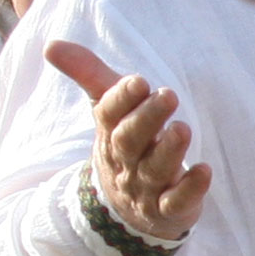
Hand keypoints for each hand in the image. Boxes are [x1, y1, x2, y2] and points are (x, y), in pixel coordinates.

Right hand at [51, 39, 209, 241]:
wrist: (125, 210)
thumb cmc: (124, 145)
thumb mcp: (107, 109)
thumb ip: (88, 74)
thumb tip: (50, 45)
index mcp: (110, 133)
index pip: (109, 114)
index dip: (121, 98)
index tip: (137, 81)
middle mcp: (125, 161)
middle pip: (130, 141)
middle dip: (147, 118)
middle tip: (168, 96)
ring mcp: (146, 188)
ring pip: (154, 170)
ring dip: (169, 150)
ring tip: (183, 129)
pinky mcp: (169, 210)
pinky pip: (177, 202)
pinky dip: (191, 188)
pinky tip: (204, 170)